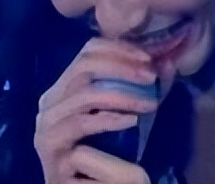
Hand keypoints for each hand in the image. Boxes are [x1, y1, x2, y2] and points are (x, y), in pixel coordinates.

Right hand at [34, 37, 158, 182]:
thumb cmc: (108, 164)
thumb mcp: (127, 123)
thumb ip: (142, 95)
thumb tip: (167, 62)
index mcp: (62, 93)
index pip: (85, 54)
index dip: (117, 50)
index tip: (150, 59)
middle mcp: (48, 107)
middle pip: (82, 69)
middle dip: (121, 68)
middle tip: (151, 77)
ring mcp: (47, 132)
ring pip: (83, 98)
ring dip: (121, 97)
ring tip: (150, 104)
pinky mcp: (54, 158)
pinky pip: (83, 131)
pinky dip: (109, 123)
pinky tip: (130, 122)